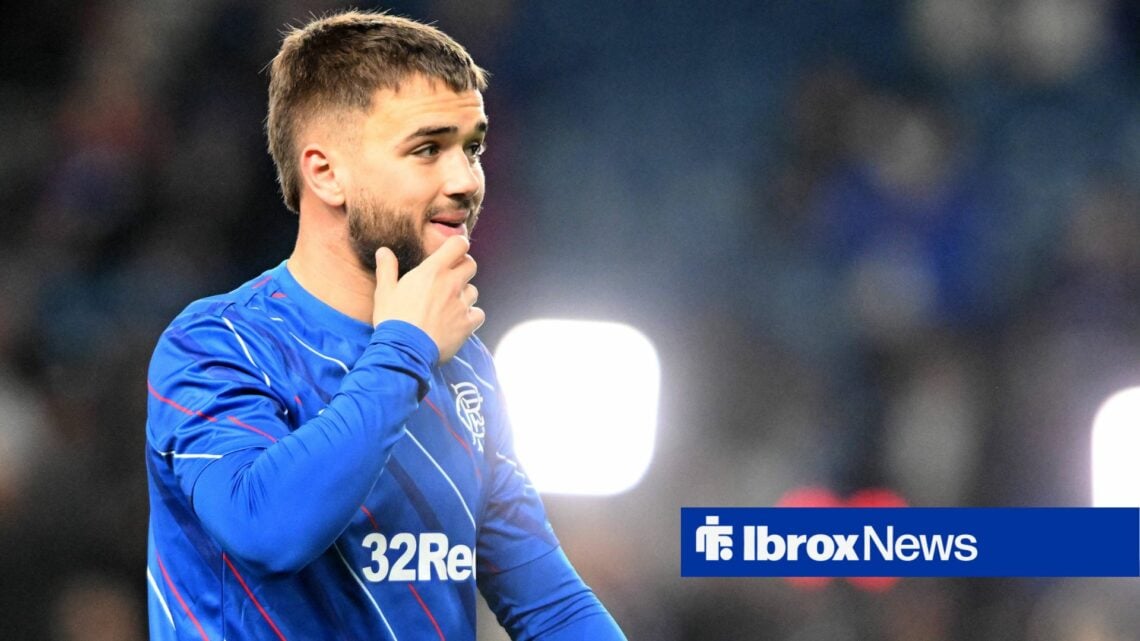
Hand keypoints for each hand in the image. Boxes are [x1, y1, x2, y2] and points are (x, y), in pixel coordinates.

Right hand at [372, 236, 484, 361]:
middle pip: (470, 265)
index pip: (459, 244)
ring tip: (448, 305)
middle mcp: (451, 284)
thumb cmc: (393, 320)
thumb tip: (383, 251)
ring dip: (464, 295)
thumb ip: (387, 268)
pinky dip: (471, 317)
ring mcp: (461, 304)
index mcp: (432, 271)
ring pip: (474, 291)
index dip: (458, 246)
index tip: (451, 253)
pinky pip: (478, 314)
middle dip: (462, 268)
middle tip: (449, 279)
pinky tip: (458, 322)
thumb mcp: (384, 291)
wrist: (404, 350)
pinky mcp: (467, 324)